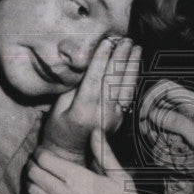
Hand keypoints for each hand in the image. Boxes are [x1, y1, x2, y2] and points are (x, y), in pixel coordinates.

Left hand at [26, 129, 147, 193]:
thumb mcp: (121, 179)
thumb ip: (105, 155)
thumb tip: (95, 132)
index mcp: (77, 178)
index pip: (45, 159)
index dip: (40, 152)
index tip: (43, 152)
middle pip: (34, 173)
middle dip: (32, 165)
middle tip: (37, 163)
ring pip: (31, 192)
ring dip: (30, 182)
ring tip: (36, 179)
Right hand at [41, 37, 141, 161]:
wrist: (69, 154)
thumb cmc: (57, 129)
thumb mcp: (57, 108)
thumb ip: (73, 88)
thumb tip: (86, 66)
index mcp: (83, 112)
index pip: (94, 80)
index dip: (101, 60)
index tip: (107, 42)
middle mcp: (102, 116)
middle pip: (113, 82)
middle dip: (120, 58)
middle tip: (125, 39)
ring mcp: (114, 119)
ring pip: (126, 88)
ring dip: (132, 66)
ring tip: (135, 47)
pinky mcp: (121, 120)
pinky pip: (128, 96)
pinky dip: (132, 78)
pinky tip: (134, 64)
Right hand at [137, 79, 193, 176]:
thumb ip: (178, 123)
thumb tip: (155, 113)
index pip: (165, 88)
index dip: (152, 98)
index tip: (145, 115)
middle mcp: (185, 110)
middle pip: (156, 105)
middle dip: (150, 120)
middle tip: (149, 134)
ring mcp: (180, 124)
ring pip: (155, 122)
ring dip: (154, 134)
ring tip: (164, 146)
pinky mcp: (177, 136)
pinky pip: (160, 136)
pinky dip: (159, 144)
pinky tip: (168, 152)